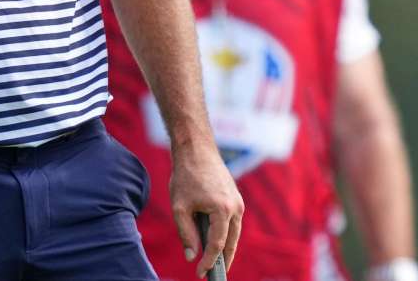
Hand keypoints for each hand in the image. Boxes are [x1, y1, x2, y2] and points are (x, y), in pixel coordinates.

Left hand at [170, 142, 243, 277]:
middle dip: (223, 261)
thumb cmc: (186, 176)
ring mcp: (238, 202)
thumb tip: (191, 256)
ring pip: (234, 233)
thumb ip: (186, 233)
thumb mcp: (180, 207)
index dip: (209, 262)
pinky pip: (233, 222)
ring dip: (226, 248)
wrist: (196, 149)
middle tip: (214, 276)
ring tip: (216, 264)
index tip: (200, 274)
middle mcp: (235, 207)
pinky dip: (227, 234)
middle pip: (232, 242)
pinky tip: (218, 243)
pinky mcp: (235, 197)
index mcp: (222, 209)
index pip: (217, 244)